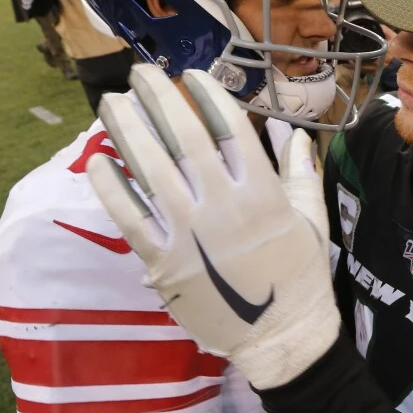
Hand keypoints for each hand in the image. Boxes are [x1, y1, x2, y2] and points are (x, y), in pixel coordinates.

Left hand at [87, 65, 340, 389]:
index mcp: (262, 194)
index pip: (229, 129)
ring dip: (127, 130)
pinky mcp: (164, 262)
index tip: (190, 74)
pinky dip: (110, 186)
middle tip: (140, 74)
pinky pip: (130, 217)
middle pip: (183, 139)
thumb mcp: (313, 223)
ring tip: (112, 102)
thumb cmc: (301, 280)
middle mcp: (223, 207)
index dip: (207, 95)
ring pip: (150, 170)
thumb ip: (302, 176)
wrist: (280, 338)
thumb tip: (299, 135)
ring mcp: (190, 234)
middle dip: (158, 100)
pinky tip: (98, 159)